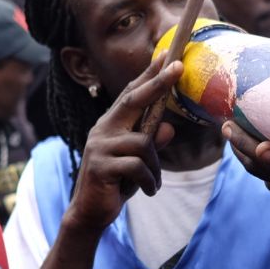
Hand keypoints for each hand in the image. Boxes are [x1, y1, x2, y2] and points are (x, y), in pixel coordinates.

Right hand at [63, 58, 180, 233]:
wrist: (90, 213)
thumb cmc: (116, 183)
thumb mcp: (139, 162)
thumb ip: (152, 143)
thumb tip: (169, 127)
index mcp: (111, 124)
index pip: (132, 94)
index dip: (149, 74)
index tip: (168, 55)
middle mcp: (102, 129)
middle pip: (133, 100)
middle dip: (158, 83)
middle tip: (178, 66)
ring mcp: (99, 146)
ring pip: (144, 144)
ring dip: (155, 167)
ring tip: (151, 183)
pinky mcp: (101, 166)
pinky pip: (138, 167)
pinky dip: (149, 181)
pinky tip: (147, 191)